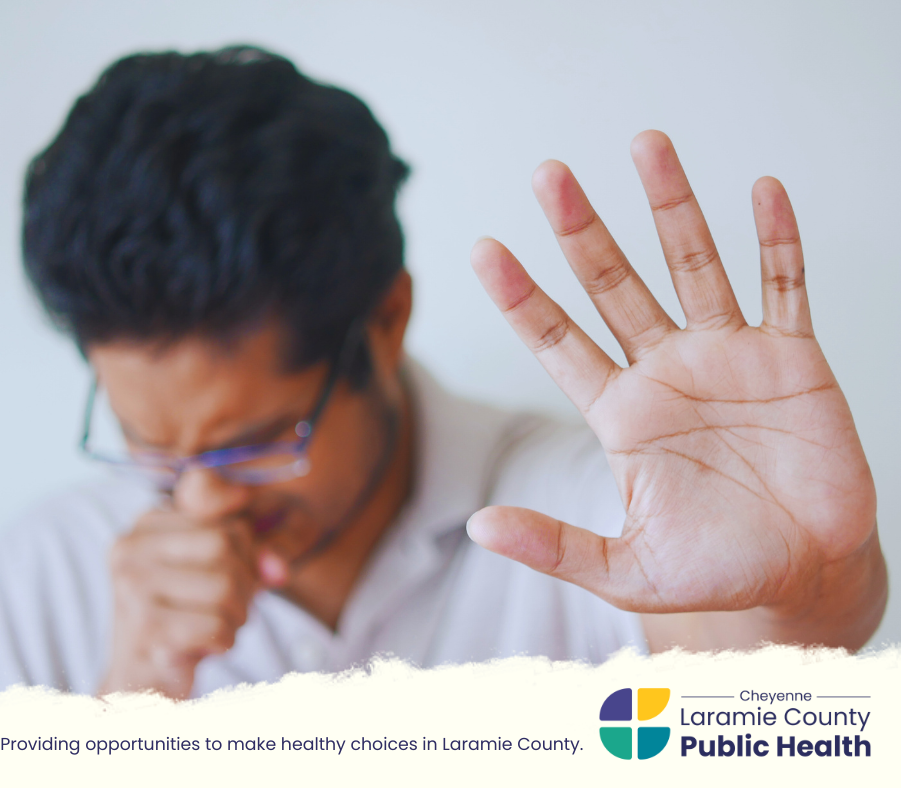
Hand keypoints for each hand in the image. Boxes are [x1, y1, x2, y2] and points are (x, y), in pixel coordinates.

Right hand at [98, 507, 260, 697]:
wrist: (143, 684)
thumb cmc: (187, 620)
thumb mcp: (220, 573)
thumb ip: (255, 557)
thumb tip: (279, 569)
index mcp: (147, 526)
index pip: (229, 527)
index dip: (248, 561)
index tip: (232, 585)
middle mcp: (131, 549)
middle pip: (224, 547)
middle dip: (243, 586)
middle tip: (228, 611)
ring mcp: (133, 587)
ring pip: (224, 586)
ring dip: (236, 617)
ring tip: (215, 628)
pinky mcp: (145, 628)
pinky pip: (216, 625)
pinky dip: (225, 641)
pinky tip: (204, 647)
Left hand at [469, 131, 883, 648]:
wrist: (804, 574)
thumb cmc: (715, 572)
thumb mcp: (626, 570)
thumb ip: (555, 545)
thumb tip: (477, 526)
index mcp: (621, 413)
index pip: (558, 342)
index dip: (522, 297)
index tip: (484, 249)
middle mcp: (666, 371)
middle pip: (614, 285)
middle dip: (582, 230)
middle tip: (548, 175)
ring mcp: (728, 358)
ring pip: (694, 265)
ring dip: (672, 207)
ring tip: (646, 144)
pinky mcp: (793, 360)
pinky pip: (785, 286)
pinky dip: (777, 241)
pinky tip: (762, 192)